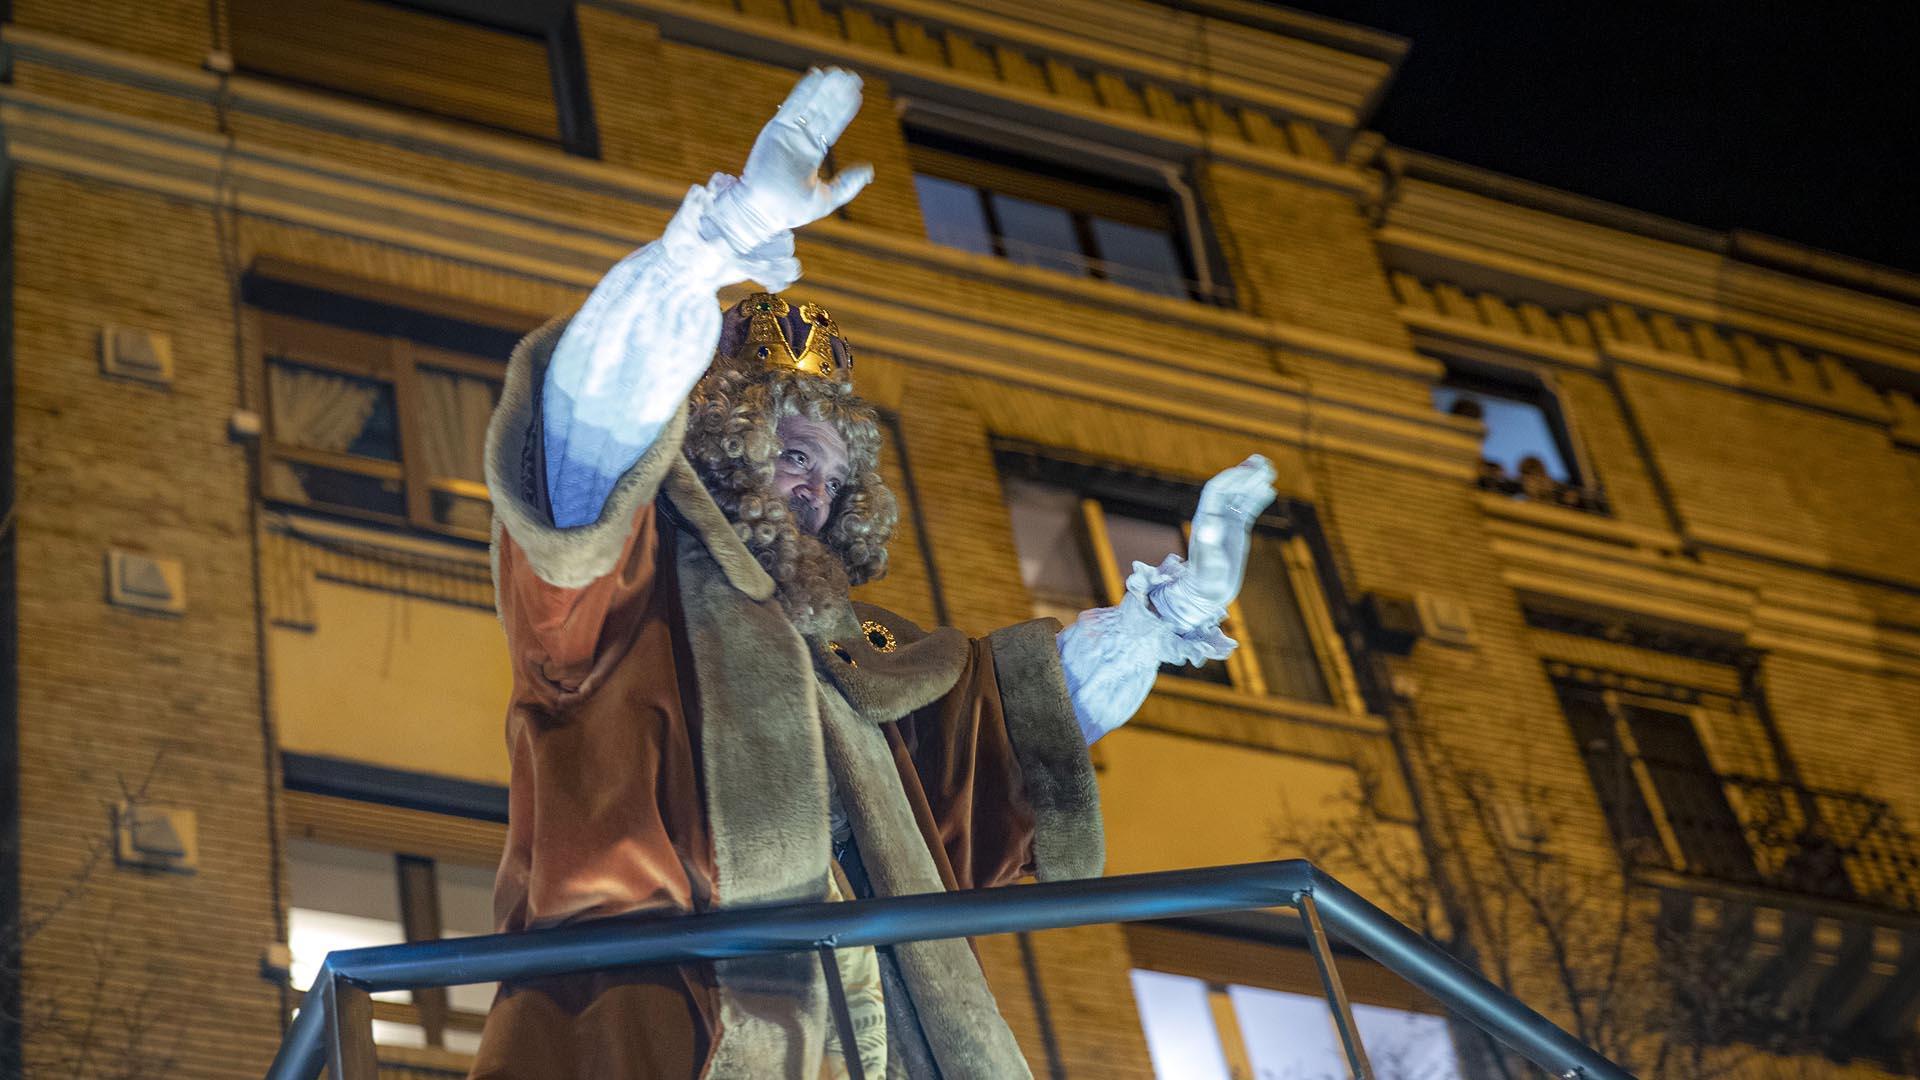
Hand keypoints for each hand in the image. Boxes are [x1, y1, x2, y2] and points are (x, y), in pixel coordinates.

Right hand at [707, 67, 875, 254]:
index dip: (843, 110)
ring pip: (810, 106)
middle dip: (836, 94)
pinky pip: (792, 106)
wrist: (762, 212)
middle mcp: (800, 141)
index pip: (831, 127)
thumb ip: (848, 185)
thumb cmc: (790, 211)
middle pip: (822, 111)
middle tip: (852, 76)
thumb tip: (869, 170)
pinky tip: (815, 77)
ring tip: (838, 73)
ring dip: (823, 89)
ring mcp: (788, 134)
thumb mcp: (827, 199)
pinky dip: (803, 91)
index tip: (856, 94)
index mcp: (810, 154)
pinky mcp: (776, 130)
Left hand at [1169, 456, 1276, 619]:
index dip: (1232, 478)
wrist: (1206, 593)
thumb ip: (1208, 545)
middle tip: (1264, 463)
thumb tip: (1210, 525)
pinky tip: (1270, 490)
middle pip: (1230, 488)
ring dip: (1253, 481)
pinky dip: (1258, 498)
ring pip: (1240, 496)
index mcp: (1205, 519)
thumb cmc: (1206, 580)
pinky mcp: (1235, 530)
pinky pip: (1247, 508)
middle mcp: (1214, 516)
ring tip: (1270, 469)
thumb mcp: (1208, 564)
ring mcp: (1226, 522)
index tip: (1250, 471)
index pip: (1217, 490)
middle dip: (1246, 474)